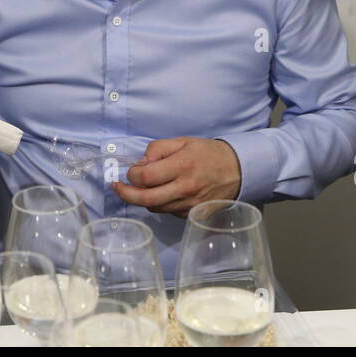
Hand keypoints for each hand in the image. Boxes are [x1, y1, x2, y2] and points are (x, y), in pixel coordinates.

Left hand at [114, 137, 240, 216]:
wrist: (238, 170)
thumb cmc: (209, 154)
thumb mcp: (183, 142)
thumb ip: (158, 149)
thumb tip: (140, 163)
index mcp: (183, 166)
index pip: (147, 177)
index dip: (132, 174)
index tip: (131, 170)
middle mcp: (185, 188)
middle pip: (146, 199)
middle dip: (126, 194)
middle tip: (117, 188)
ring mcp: (190, 204)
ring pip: (155, 208)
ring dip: (143, 199)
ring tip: (142, 188)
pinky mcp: (193, 214)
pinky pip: (168, 212)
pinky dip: (160, 203)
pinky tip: (164, 193)